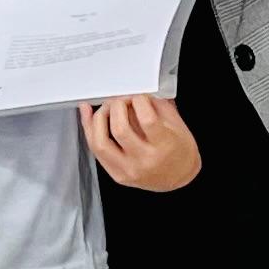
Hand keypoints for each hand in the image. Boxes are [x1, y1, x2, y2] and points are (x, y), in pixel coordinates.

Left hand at [82, 95, 199, 190]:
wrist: (179, 177)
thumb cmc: (180, 150)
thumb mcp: (177, 124)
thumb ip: (156, 105)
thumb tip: (134, 91)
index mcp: (164, 146)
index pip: (146, 119)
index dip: (138, 100)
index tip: (138, 96)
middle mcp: (145, 160)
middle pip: (119, 129)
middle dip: (116, 106)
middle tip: (121, 100)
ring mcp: (129, 170)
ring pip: (101, 142)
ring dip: (99, 118)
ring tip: (106, 108)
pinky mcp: (117, 175)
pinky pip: (96, 151)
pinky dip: (89, 130)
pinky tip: (89, 115)